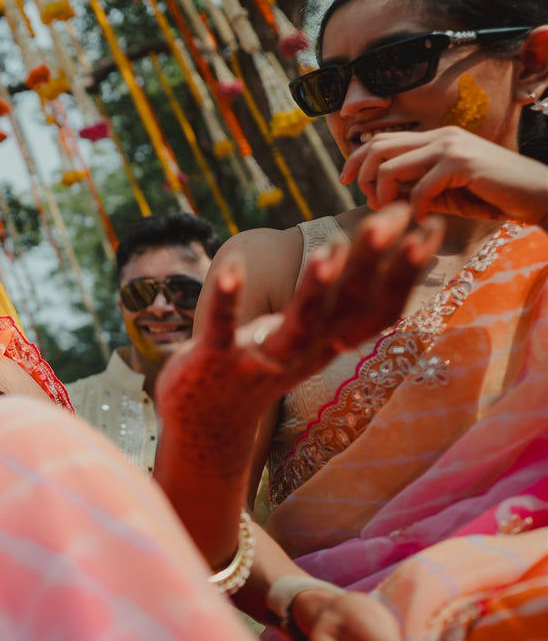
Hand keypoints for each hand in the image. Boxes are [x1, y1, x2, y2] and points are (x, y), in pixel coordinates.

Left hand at [155, 205, 440, 462]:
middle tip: (394, 218)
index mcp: (329, 343)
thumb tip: (375, 240)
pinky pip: (223, 328)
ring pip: (298, 324)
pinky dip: (228, 299)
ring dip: (315, 286)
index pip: (378, 308)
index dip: (406, 272)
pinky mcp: (215, 360)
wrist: (209, 422)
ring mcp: (260, 359)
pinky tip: (231, 265)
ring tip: (329, 248)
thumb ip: (337, 295)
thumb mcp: (309, 334)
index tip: (430, 227)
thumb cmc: (264, 363)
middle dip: (370, 262)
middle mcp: (304, 353)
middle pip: (346, 307)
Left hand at [340, 127, 547, 225]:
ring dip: (382, 194)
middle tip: (364, 199)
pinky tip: (423, 218)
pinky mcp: (461, 164)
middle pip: (377, 146)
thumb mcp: (446, 191)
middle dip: (360, 174)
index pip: (381, 138)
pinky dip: (414, 208)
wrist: (539, 195)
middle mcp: (440, 136)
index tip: (344, 180)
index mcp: (435, 138)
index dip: (355, 158)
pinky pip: (419, 188)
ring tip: (391, 211)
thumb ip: (416, 187)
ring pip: (390, 166)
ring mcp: (451, 147)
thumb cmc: (493, 196)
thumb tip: (380, 194)